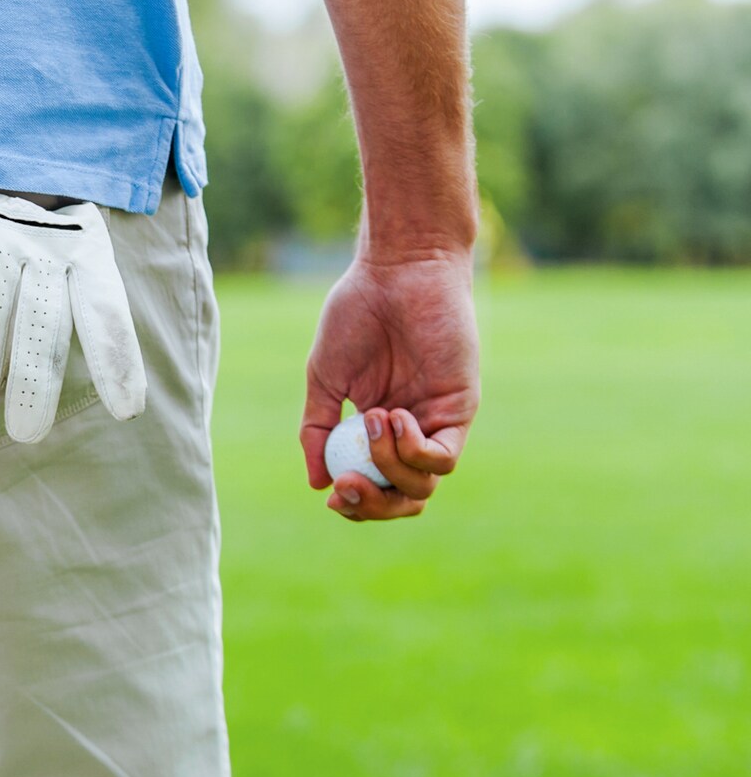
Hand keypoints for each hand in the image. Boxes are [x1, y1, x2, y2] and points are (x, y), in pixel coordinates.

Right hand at [0, 196, 145, 439]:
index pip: (106, 312)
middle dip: (33, 379)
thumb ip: (104, 307)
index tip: (126, 409)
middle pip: (44, 320)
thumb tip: (130, 390)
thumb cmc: (62, 226)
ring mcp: (11, 236)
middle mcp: (52, 244)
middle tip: (27, 432)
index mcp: (92, 253)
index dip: (116, 359)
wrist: (24, 148)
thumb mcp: (92, 250)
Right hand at [301, 251, 479, 520]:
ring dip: (389, 467)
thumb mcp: (325, 380)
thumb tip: (317, 483)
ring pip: (422, 486)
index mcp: (378, 429)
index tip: (332, 495)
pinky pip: (442, 458)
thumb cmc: (357, 314)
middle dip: (373, 505)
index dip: (356, 503)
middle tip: (346, 486)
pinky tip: (393, 415)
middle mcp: (411, 432)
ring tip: (370, 420)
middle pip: (402, 499)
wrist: (396, 271)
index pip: (374, 487)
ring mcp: (436, 421)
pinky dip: (413, 451)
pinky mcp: (460, 407)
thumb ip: (319, 429)